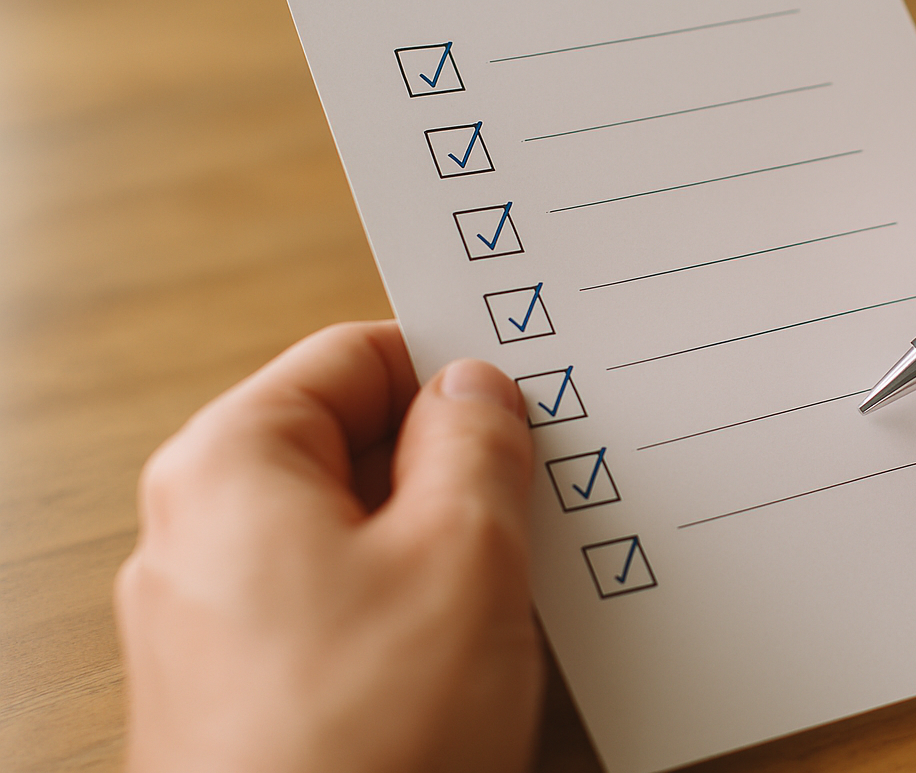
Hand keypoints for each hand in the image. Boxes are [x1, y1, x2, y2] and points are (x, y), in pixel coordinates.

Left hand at [115, 322, 542, 772]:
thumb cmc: (360, 744)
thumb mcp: (462, 554)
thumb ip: (476, 442)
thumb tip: (477, 389)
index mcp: (230, 465)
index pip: (354, 356)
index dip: (449, 366)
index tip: (524, 393)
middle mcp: (202, 532)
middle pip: (351, 445)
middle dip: (453, 464)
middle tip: (538, 494)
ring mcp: (220, 618)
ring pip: (357, 532)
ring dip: (444, 543)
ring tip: (515, 581)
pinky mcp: (250, 688)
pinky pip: (344, 607)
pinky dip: (413, 609)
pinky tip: (474, 650)